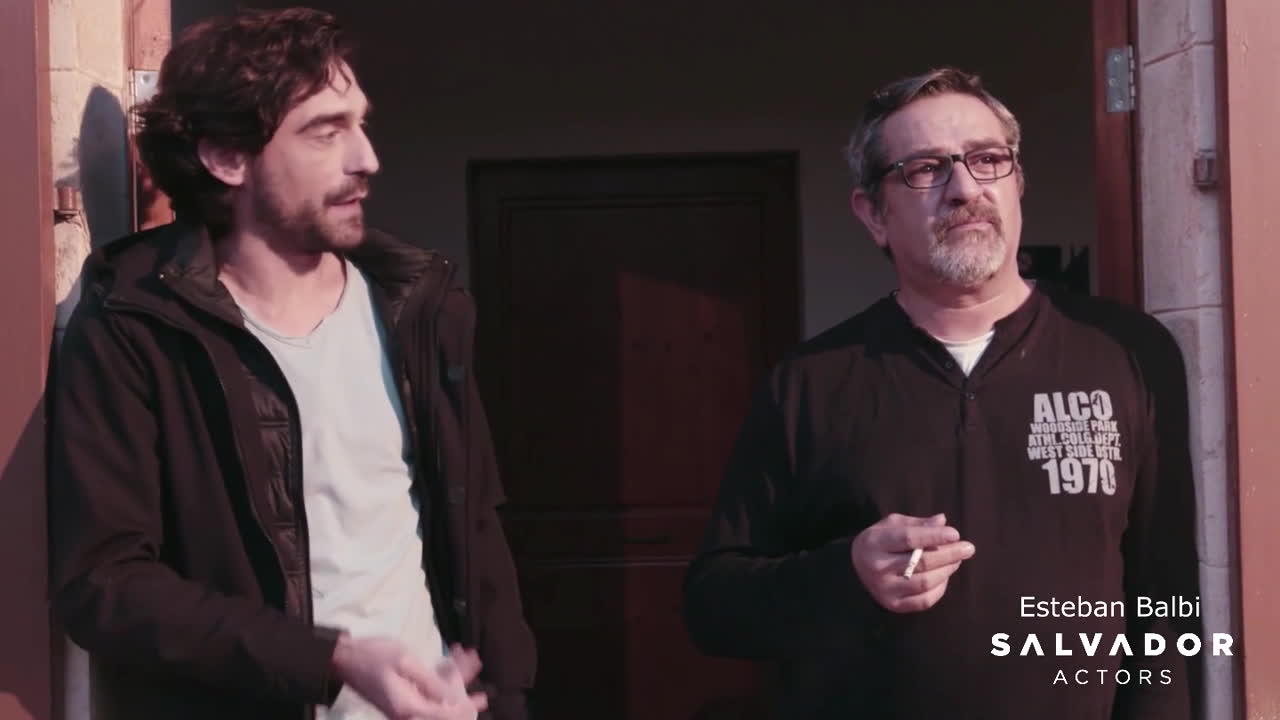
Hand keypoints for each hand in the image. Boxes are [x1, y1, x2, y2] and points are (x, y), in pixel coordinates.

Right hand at [330, 635, 487, 719]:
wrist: (344, 657)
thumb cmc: (373, 656)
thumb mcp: (405, 663)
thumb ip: (431, 683)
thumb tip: (453, 702)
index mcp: (409, 708)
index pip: (444, 716)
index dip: (464, 709)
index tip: (480, 699)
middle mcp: (407, 713)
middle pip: (443, 710)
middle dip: (463, 696)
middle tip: (483, 693)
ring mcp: (404, 707)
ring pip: (436, 699)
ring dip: (454, 680)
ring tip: (468, 658)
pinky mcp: (402, 699)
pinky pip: (426, 693)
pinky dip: (439, 678)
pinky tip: (449, 659)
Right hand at [850, 512, 974, 612]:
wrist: (855, 571)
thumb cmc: (879, 542)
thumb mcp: (892, 526)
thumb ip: (917, 524)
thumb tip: (942, 521)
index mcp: (875, 543)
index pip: (908, 539)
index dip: (934, 536)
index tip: (955, 534)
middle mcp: (878, 568)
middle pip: (920, 562)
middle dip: (949, 554)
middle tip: (968, 548)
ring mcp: (885, 590)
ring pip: (925, 582)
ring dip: (947, 570)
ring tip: (957, 560)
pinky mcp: (894, 605)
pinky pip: (925, 600)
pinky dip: (940, 588)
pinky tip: (945, 576)